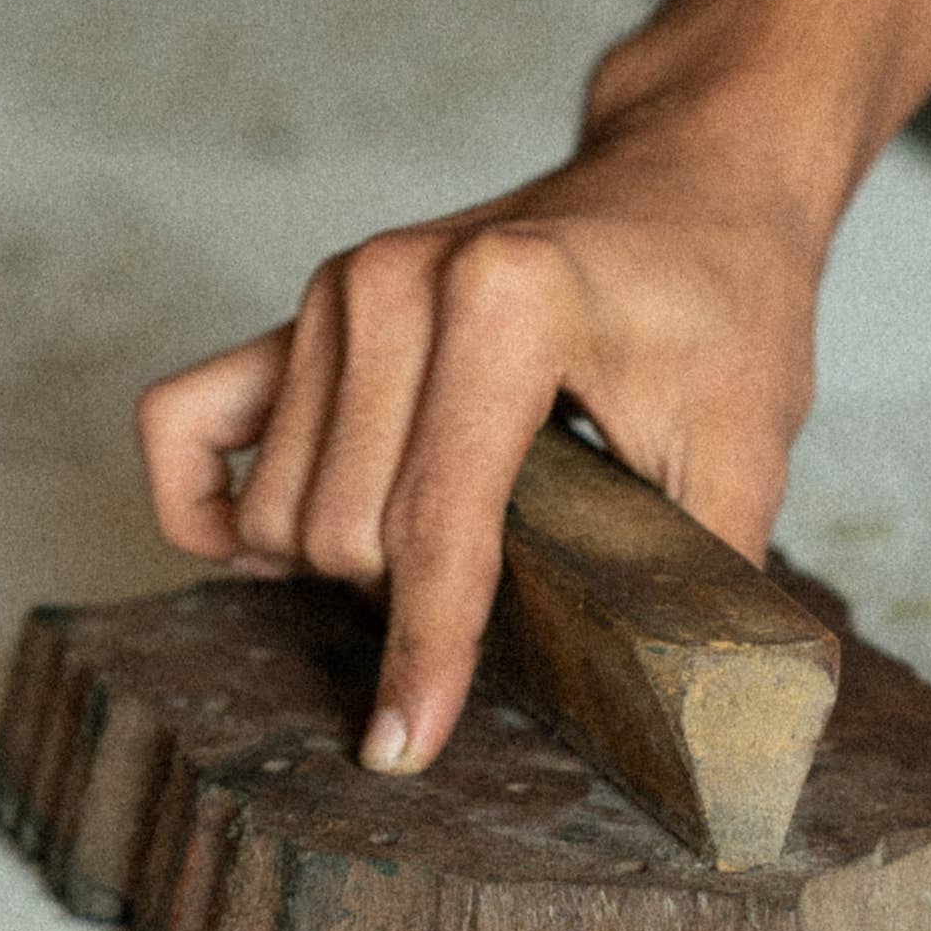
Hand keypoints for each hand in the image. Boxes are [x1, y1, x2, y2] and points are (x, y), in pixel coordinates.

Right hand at [135, 0, 930, 776]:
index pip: (436, 525)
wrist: (691, 181)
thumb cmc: (722, 307)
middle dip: (408, 602)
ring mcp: (336, 291)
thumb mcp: (748, 448)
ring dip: (339, 568)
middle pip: (343, 533)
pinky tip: (271, 550)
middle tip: (507, 587)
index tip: (401, 749)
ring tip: (438, 553)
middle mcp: (395, 285)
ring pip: (278, 510)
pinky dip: (207, 505)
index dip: (421, 655)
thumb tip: (683, 725)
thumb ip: (699, 581)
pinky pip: (183, 423)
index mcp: (507, 303)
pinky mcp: (301, 307)